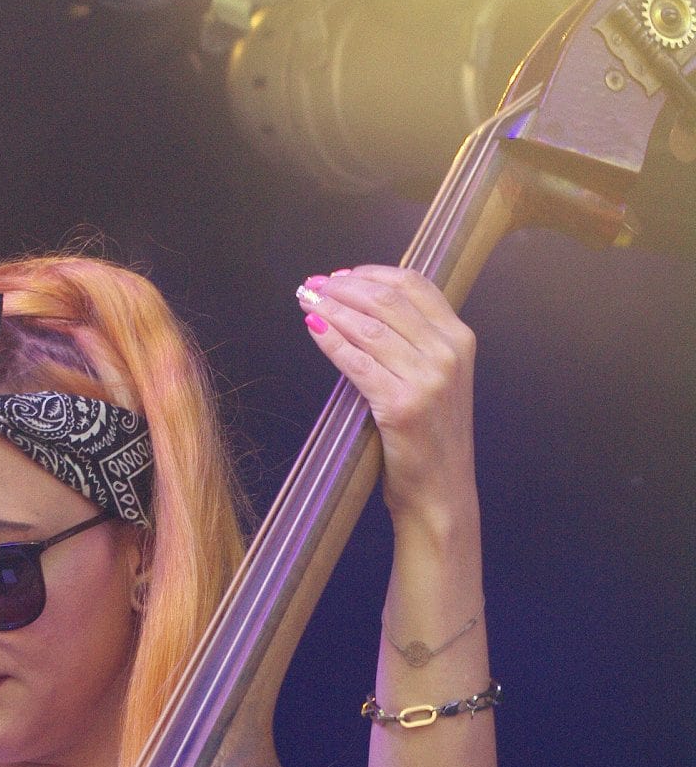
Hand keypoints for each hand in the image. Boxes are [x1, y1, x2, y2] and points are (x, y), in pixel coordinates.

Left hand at [297, 266, 476, 528]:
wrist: (440, 493)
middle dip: (343, 288)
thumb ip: (416, 343)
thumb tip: (367, 306)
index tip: (341, 275)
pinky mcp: (402, 405)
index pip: (414, 285)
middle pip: (387, 300)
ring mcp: (428, 379)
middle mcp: (448, 354)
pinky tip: (313, 329)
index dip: (372, 273)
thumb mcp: (437, 380)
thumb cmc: (430, 438)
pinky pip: (357, 362)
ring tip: (306, 302)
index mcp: (460, 340)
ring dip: (331, 309)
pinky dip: (331, 341)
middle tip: (313, 285)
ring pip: (369, 327)